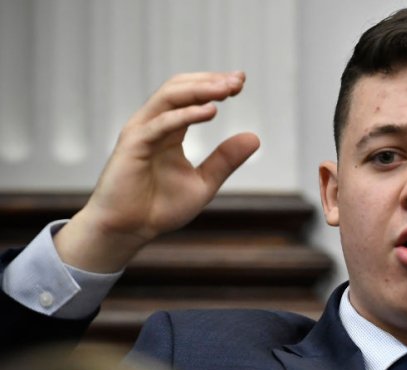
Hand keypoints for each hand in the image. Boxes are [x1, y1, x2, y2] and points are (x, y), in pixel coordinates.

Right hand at [55, 72, 259, 272]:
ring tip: (226, 89)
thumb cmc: (159, 207)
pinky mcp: (133, 144)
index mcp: (170, 130)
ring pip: (169, 96)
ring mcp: (142, 132)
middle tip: (239, 80)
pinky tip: (210, 112)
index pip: (192, 96)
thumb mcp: (203, 183)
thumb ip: (225, 160)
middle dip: (210, 81)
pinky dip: (186, 114)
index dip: (215, 85)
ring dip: (200, 89)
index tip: (241, 82)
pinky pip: (161, 123)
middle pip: (181, 88)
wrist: (129, 230)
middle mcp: (154, 125)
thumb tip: (255, 137)